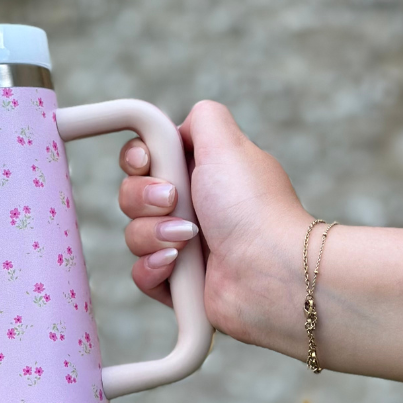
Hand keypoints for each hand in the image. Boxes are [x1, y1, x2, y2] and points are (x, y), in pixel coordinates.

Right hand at [119, 100, 310, 350]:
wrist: (271, 270)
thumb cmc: (252, 208)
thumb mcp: (228, 144)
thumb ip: (203, 118)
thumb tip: (180, 127)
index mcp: (200, 172)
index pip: (145, 159)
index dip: (137, 159)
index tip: (147, 162)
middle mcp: (190, 207)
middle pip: (131, 195)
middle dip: (143, 198)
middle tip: (174, 201)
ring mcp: (183, 246)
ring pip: (133, 235)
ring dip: (153, 234)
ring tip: (186, 239)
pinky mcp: (178, 284)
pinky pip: (141, 273)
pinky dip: (154, 268)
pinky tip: (176, 265)